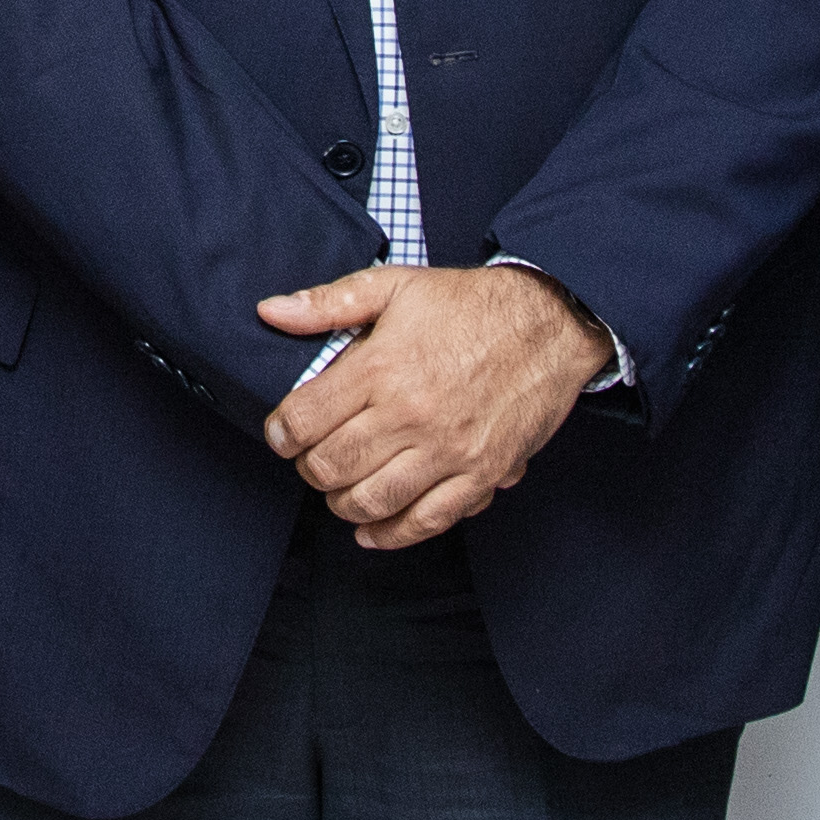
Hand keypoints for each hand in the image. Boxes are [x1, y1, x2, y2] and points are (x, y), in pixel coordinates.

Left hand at [256, 261, 605, 546]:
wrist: (550, 322)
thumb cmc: (470, 304)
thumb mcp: (395, 285)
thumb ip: (328, 302)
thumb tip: (270, 311)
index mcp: (381, 368)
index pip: (303, 420)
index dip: (281, 433)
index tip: (283, 432)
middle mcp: (410, 414)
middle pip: (331, 466)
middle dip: (309, 468)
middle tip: (312, 457)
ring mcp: (447, 451)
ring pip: (371, 501)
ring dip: (342, 502)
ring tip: (340, 488)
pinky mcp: (480, 474)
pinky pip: (427, 521)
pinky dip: (391, 534)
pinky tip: (371, 529)